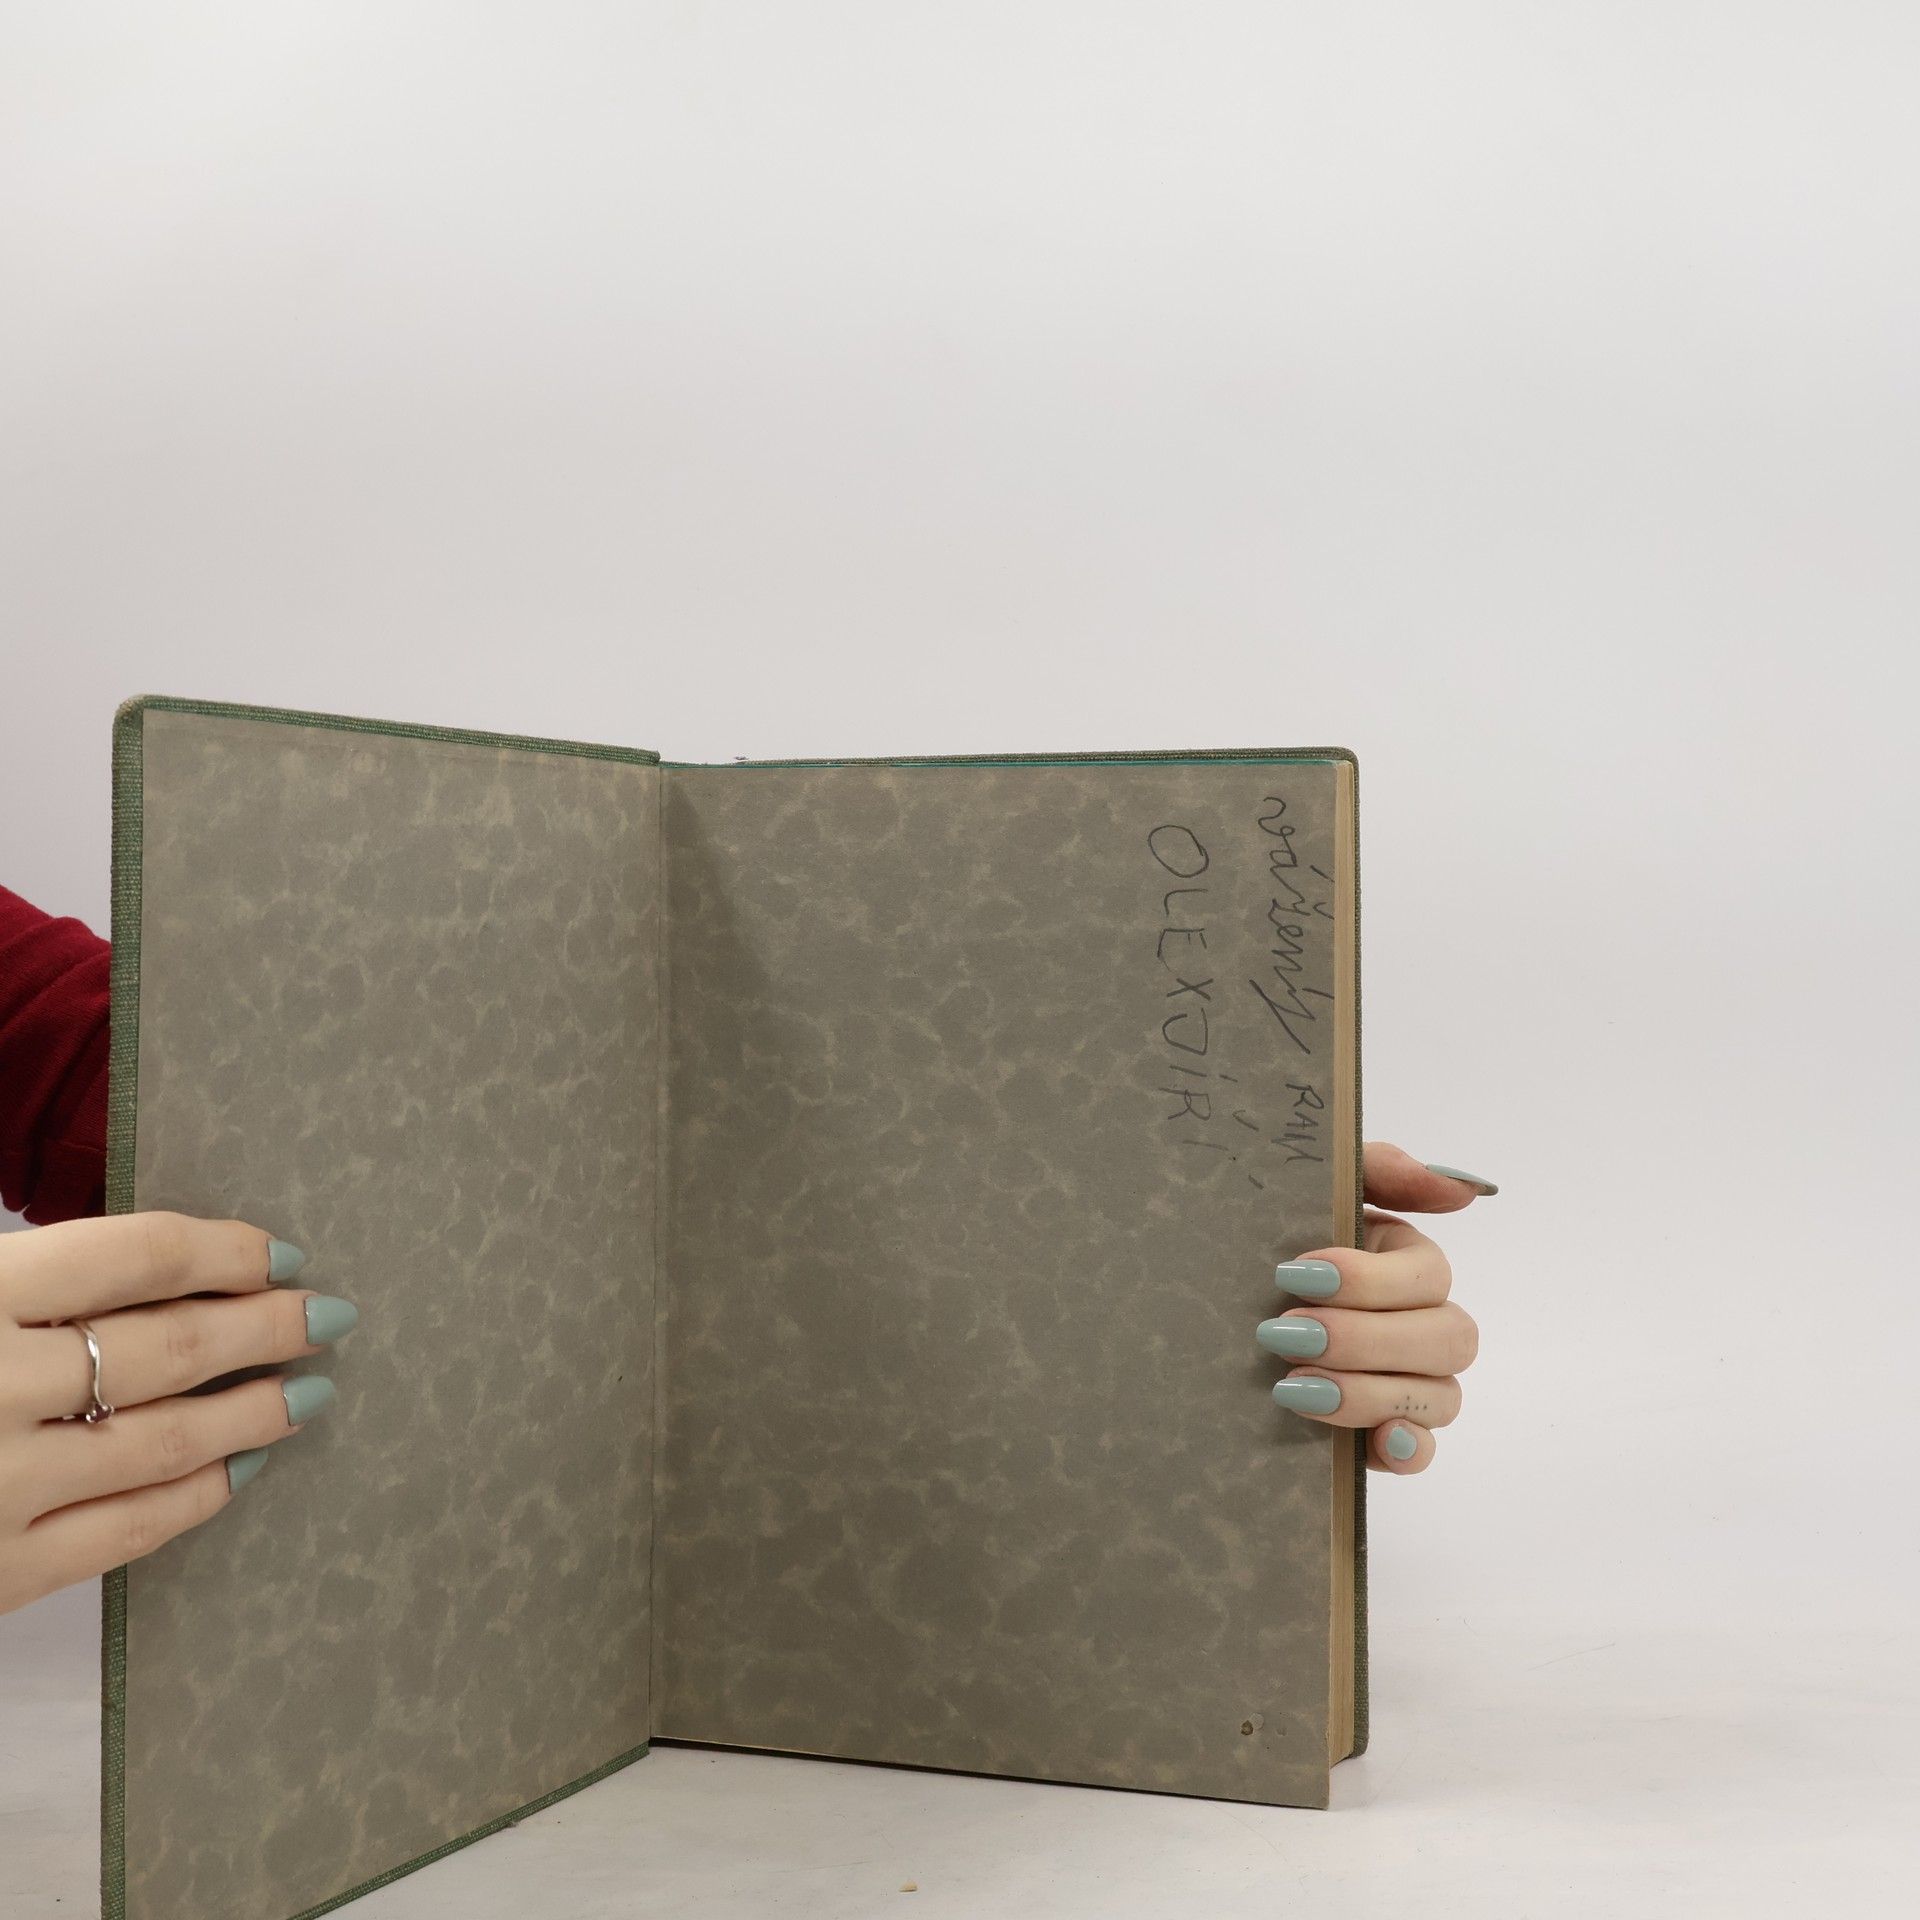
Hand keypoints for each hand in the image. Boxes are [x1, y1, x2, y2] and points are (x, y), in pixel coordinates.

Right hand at [0, 1212, 357, 1614]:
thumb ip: (24, 1277)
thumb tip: (152, 1263)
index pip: (138, 1256)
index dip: (227, 1251)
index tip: (283, 1252)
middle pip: (170, 1346)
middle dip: (265, 1328)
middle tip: (329, 1317)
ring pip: (164, 1442)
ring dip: (253, 1413)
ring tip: (308, 1391)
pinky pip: (121, 1537)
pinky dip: (194, 1500)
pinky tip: (239, 1474)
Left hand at [1259, 1141, 1488, 1474]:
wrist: (1206, 1311)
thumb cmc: (1270, 1243)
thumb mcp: (1310, 1192)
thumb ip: (1381, 1169)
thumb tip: (1461, 1187)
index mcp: (1407, 1264)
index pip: (1430, 1274)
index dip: (1370, 1279)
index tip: (1297, 1274)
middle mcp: (1423, 1324)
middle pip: (1445, 1338)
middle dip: (1363, 1338)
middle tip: (1282, 1335)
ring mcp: (1413, 1385)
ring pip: (1439, 1396)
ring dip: (1368, 1393)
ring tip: (1290, 1388)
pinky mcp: (1387, 1436)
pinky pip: (1424, 1452)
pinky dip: (1406, 1450)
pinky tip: (1376, 1442)